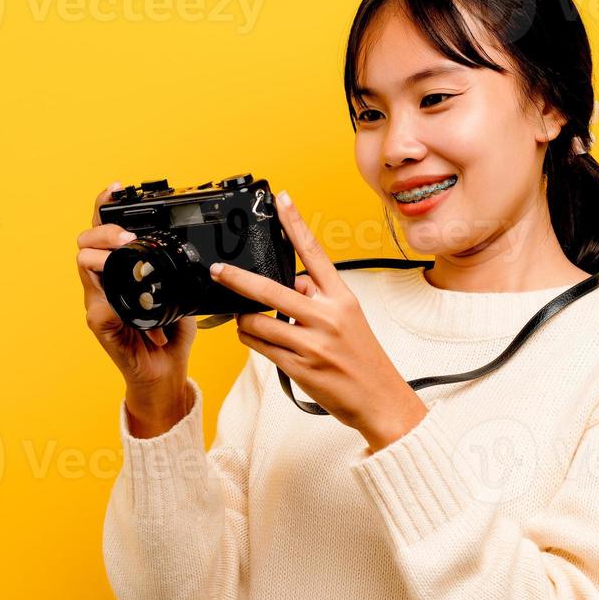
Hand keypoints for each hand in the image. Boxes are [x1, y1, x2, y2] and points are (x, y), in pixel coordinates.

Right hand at [77, 182, 196, 431]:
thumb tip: (202, 253)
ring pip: (84, 264)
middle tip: (127, 235)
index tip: (116, 187)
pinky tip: (118, 288)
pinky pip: (96, 303)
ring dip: (101, 252)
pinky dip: (107, 292)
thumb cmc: (169, 337)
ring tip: (123, 249)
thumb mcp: (182, 295)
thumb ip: (181, 273)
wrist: (165, 375)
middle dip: (102, 229)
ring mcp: (99, 302)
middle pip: (86, 242)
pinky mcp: (101, 324)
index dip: (107, 207)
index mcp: (122, 272)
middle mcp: (105, 283)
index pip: (107, 232)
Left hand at [208, 190, 427, 451]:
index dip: (295, 223)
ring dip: (245, 321)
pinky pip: (259, 346)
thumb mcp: (348, 318)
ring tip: (250, 322)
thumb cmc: (363, 359)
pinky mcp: (298, 366)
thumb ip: (319, 297)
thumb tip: (290, 284)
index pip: (314, 252)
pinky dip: (251, 340)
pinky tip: (257, 339)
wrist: (380, 400)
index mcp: (341, 297)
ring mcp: (311, 342)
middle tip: (218, 271)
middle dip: (236, 279)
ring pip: (256, 322)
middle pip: (269, 289)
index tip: (281, 199)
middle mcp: (326, 316)